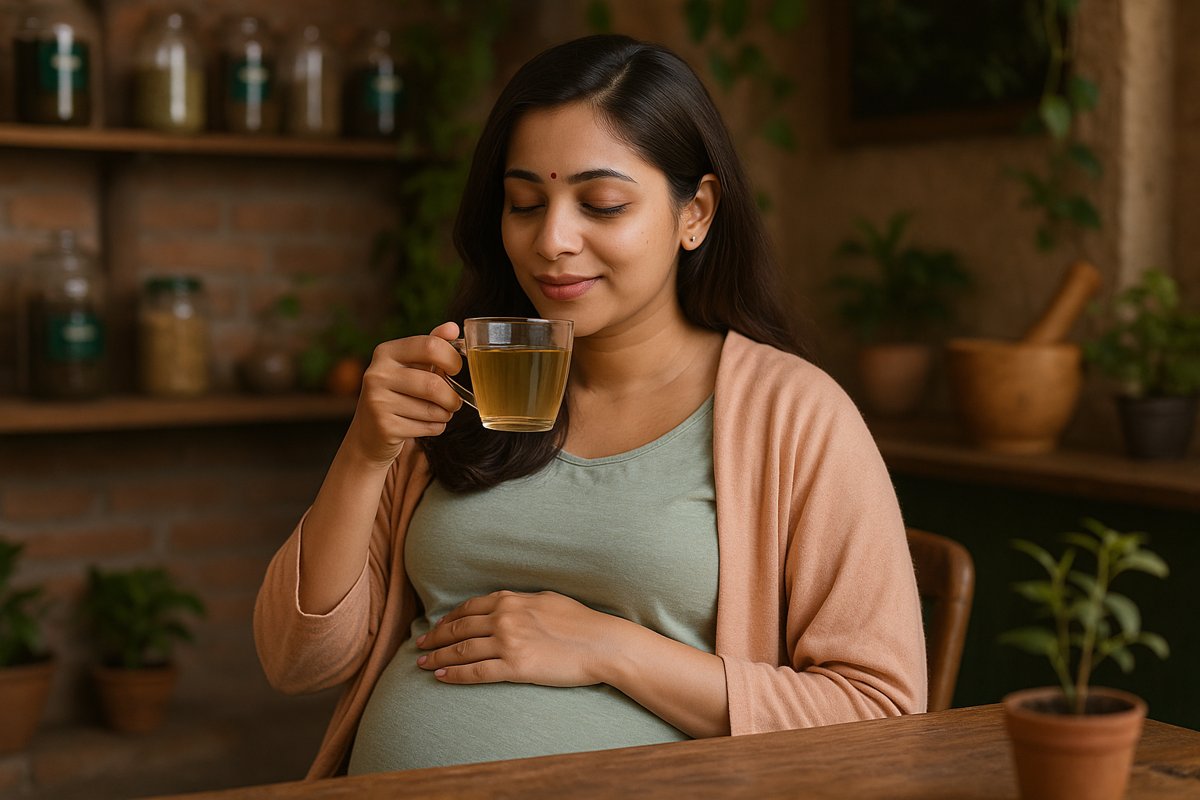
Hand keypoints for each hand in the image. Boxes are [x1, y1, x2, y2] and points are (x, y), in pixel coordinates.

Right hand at [346, 321, 464, 466]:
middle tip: (454, 401)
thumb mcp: (412, 366)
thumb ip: (432, 345)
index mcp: (386, 352)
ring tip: (439, 413)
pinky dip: (436, 428)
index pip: (430, 346)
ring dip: (445, 414)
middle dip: (452, 397)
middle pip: (433, 383)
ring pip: (432, 409)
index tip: (455, 369)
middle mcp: (377, 373)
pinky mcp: (384, 426)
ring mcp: (378, 400)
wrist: (370, 432)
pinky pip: (427, 427)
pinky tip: (426, 425)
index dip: (452, 359)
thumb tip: (452, 328)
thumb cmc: (399, 393)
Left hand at [415, 590, 618, 686]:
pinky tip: (442, 676)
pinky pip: (476, 672)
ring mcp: (508, 643)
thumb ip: (520, 602)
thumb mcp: (546, 599)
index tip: (436, 627)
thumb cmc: (579, 621)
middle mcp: (504, 618)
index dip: (447, 619)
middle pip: (458, 629)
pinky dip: (455, 674)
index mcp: (510, 600)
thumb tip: (503, 606)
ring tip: (423, 665)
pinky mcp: (515, 667)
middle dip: (435, 638)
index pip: (468, 608)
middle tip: (419, 646)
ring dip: (438, 657)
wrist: (601, 643)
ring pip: (462, 650)